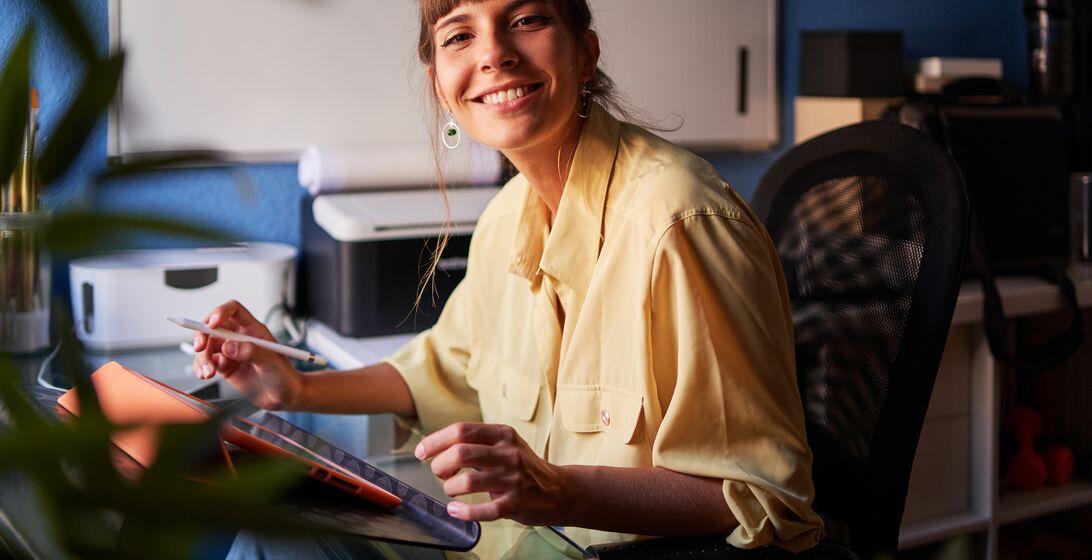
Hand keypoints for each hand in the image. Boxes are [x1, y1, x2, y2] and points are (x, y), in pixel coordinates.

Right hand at [191, 300, 303, 409]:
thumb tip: (228, 346)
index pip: (233, 310)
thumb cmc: (284, 375)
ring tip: (208, 373)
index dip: (220, 312)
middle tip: (200, 348)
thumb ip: (251, 352)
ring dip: (202, 358)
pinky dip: (200, 368)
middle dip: (202, 335)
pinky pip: (205, 362)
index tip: (213, 324)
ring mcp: (230, 352)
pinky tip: (206, 375)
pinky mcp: (224, 367)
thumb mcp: (272, 362)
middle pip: (213, 326)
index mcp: (253, 329)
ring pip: (206, 346)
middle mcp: (239, 338)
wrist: (284, 396)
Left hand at [415, 422, 569, 524]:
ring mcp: (513, 479)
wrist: (559, 490)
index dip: (435, 441)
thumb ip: (477, 442)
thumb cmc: (524, 467)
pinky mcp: (515, 503)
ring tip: (451, 490)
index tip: (422, 452)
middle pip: (460, 453)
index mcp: (502, 434)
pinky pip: (483, 510)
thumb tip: (437, 447)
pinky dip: (463, 512)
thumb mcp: (506, 444)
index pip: (460, 430)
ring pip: (467, 481)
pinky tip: (456, 510)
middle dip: (440, 465)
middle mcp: (508, 453)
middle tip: (439, 473)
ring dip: (450, 488)